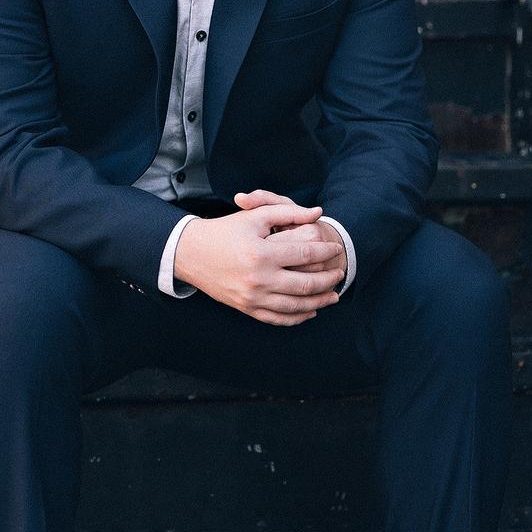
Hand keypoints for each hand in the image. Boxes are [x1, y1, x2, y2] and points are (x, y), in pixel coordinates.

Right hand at [173, 196, 344, 325]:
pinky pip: (278, 319)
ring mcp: (253, 297)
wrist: (191, 253)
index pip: (305, 255)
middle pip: (306, 284)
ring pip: (295, 306)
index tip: (336, 248)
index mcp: (262, 253)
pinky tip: (311, 311)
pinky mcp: (247, 308)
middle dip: (328, 279)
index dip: (326, 251)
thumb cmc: (225, 230)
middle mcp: (259, 279)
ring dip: (319, 301)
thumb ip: (288, 212)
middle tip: (340, 273)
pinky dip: (297, 317)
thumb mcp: (255, 216)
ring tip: (334, 295)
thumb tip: (316, 213)